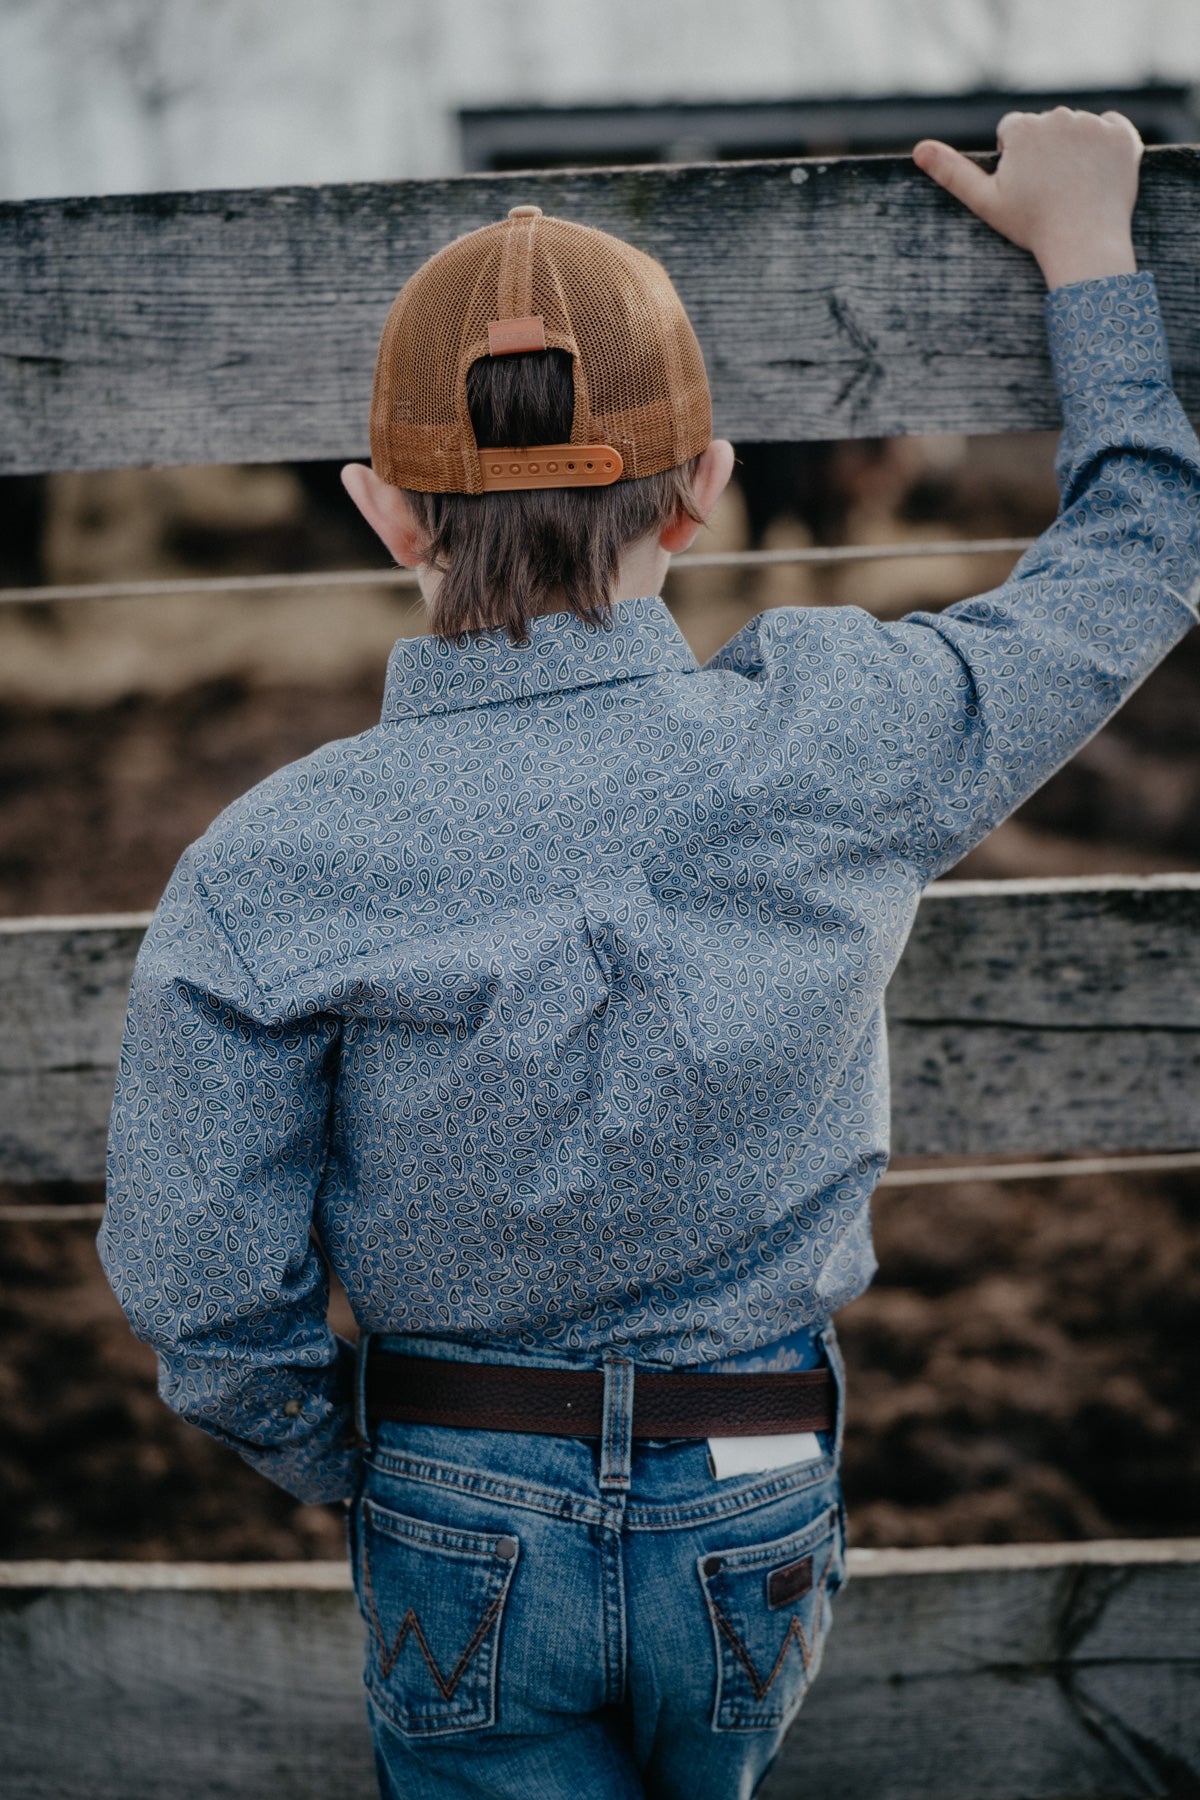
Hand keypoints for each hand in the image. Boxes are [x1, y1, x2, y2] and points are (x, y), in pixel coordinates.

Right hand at [912, 106, 1142, 289]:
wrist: (1084, 243)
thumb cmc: (1031, 226)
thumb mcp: (985, 202)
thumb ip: (952, 172)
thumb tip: (918, 150)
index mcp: (1023, 128)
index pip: (1012, 132)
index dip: (1014, 162)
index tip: (1024, 189)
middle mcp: (1059, 117)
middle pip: (1045, 128)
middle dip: (1045, 152)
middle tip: (1049, 192)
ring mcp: (1094, 125)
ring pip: (1076, 129)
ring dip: (1074, 150)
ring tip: (1073, 187)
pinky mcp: (1123, 135)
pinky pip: (1110, 129)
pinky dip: (1105, 148)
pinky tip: (1096, 176)